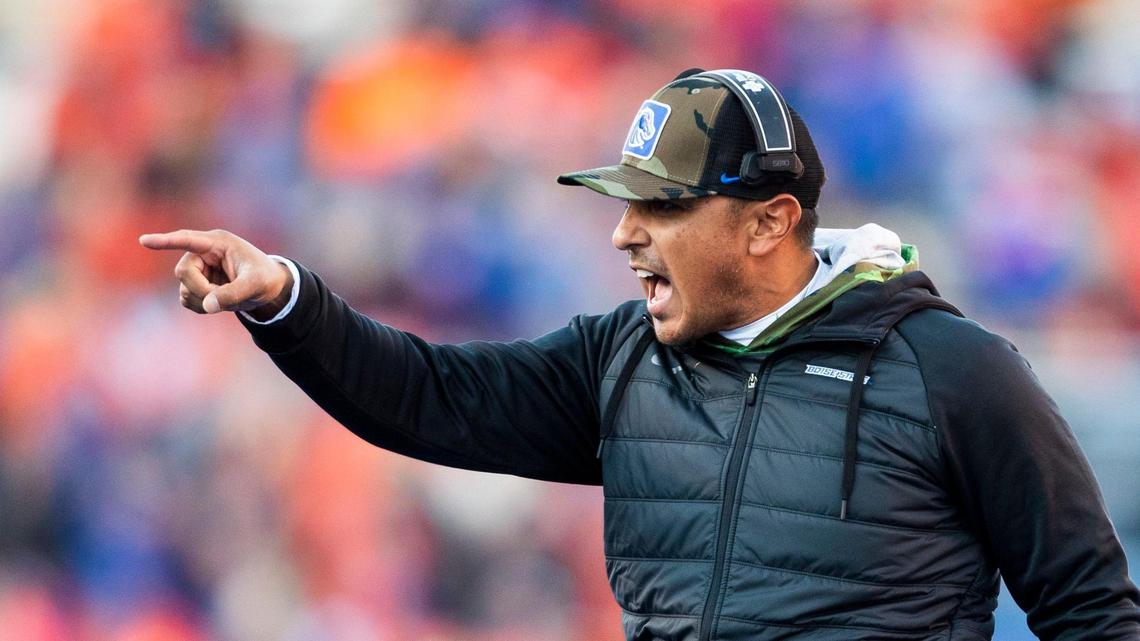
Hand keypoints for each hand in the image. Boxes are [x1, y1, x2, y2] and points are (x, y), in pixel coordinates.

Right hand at [139, 229, 293, 320]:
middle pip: (183, 271)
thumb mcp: (255, 285)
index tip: (144, 240)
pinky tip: (217, 304)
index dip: (165, 241)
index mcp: (218, 242)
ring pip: (184, 288)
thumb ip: (233, 294)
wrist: (268, 287)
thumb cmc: (264, 278)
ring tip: (227, 298)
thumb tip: (208, 305)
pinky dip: (200, 306)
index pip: (187, 239)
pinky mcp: (196, 284)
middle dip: (201, 289)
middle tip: (222, 297)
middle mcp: (203, 253)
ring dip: (203, 299)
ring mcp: (198, 269)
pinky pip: (186, 299)